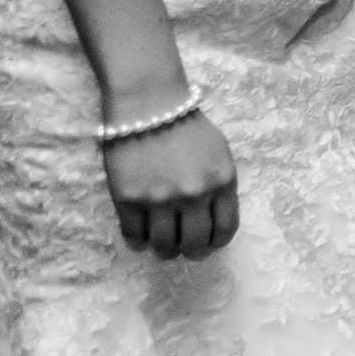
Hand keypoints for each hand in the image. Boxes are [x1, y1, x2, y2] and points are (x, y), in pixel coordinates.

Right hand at [103, 111, 237, 260]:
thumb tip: (215, 220)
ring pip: (164, 245)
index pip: (225, 229)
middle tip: (184, 249)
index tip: (208, 243)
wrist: (149, 104)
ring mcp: (159, 198)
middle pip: (195, 243)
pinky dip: (139, 242)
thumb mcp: (219, 154)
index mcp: (221, 181)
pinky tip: (142, 235)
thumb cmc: (186, 127)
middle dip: (191, 251)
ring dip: (165, 251)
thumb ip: (220, 186)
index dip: (216, 242)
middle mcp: (193, 194)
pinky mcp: (128, 198)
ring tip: (162, 245)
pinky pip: (134, 236)